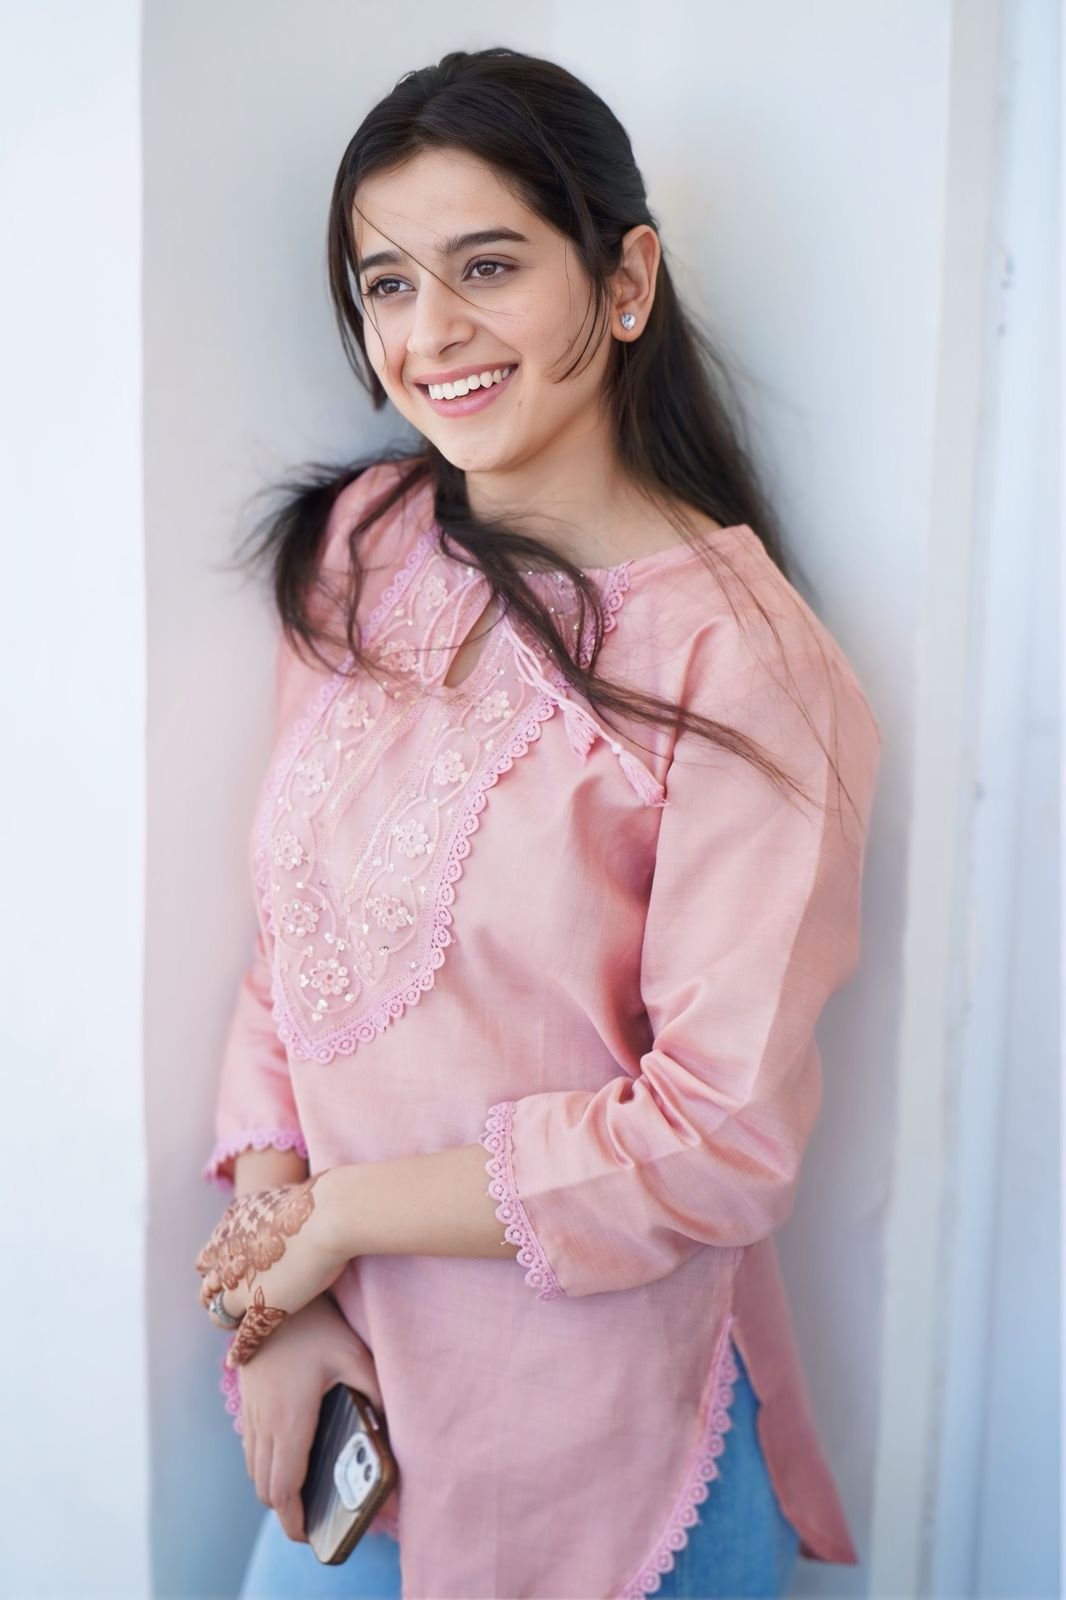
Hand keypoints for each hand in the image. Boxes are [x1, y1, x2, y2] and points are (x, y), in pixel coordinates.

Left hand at [195, 1172, 351, 1364]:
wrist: (327, 1216)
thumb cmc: (319, 1202)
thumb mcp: (283, 1198)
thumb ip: (275, 1210)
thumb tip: (291, 1202)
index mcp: (232, 1225)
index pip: (210, 1254)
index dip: (218, 1266)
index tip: (229, 1272)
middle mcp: (229, 1255)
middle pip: (209, 1283)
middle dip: (215, 1293)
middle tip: (225, 1302)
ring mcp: (242, 1284)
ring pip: (220, 1311)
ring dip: (224, 1319)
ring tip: (232, 1327)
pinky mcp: (261, 1307)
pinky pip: (244, 1335)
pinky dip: (241, 1350)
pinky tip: (238, 1359)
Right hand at [234, 1293, 392, 1542]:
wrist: (268, 1290)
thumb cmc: (312, 1323)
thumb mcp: (352, 1353)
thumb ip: (374, 1390)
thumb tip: (392, 1422)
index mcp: (289, 1421)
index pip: (284, 1488)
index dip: (293, 1519)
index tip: (308, 1535)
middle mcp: (264, 1423)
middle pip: (265, 1487)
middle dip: (285, 1510)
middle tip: (310, 1518)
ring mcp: (251, 1411)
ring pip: (253, 1467)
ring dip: (273, 1486)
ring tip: (301, 1493)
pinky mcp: (247, 1398)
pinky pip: (249, 1445)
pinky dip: (263, 1463)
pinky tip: (285, 1453)